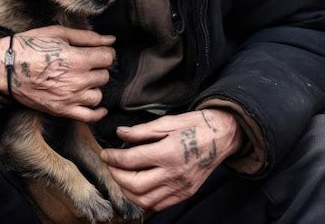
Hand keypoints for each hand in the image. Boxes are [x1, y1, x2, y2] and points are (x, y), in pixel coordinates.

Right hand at [0, 25, 115, 121]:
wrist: (7, 67)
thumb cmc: (32, 46)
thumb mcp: (60, 34)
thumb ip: (88, 37)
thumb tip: (111, 40)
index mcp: (78, 59)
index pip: (108, 57)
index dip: (104, 52)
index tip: (97, 51)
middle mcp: (77, 81)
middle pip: (104, 75)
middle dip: (98, 68)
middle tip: (86, 63)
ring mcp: (70, 98)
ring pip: (98, 95)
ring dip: (94, 86)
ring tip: (83, 79)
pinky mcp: (62, 110)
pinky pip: (89, 116)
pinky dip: (97, 112)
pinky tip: (98, 105)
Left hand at [100, 109, 243, 211]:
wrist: (222, 136)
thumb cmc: (195, 125)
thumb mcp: (167, 121)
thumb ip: (142, 131)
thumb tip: (120, 133)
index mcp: (168, 152)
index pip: (131, 160)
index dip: (113, 158)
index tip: (105, 154)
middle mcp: (173, 174)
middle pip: (135, 184)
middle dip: (116, 176)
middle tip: (110, 165)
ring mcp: (180, 187)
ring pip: (144, 200)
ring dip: (127, 191)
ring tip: (120, 177)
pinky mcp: (184, 194)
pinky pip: (158, 205)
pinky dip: (143, 200)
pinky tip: (137, 188)